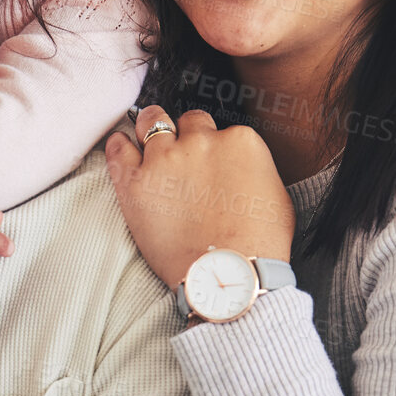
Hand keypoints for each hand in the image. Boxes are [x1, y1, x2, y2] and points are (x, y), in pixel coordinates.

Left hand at [103, 106, 295, 289]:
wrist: (227, 275)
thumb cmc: (257, 244)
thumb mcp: (276, 196)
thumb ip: (257, 170)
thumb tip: (245, 171)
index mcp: (239, 141)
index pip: (222, 130)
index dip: (216, 146)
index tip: (212, 161)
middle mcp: (201, 142)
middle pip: (189, 121)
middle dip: (186, 133)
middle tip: (184, 151)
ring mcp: (165, 159)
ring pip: (152, 120)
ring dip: (151, 127)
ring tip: (148, 136)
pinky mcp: (136, 181)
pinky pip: (119, 148)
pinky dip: (119, 145)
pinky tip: (122, 147)